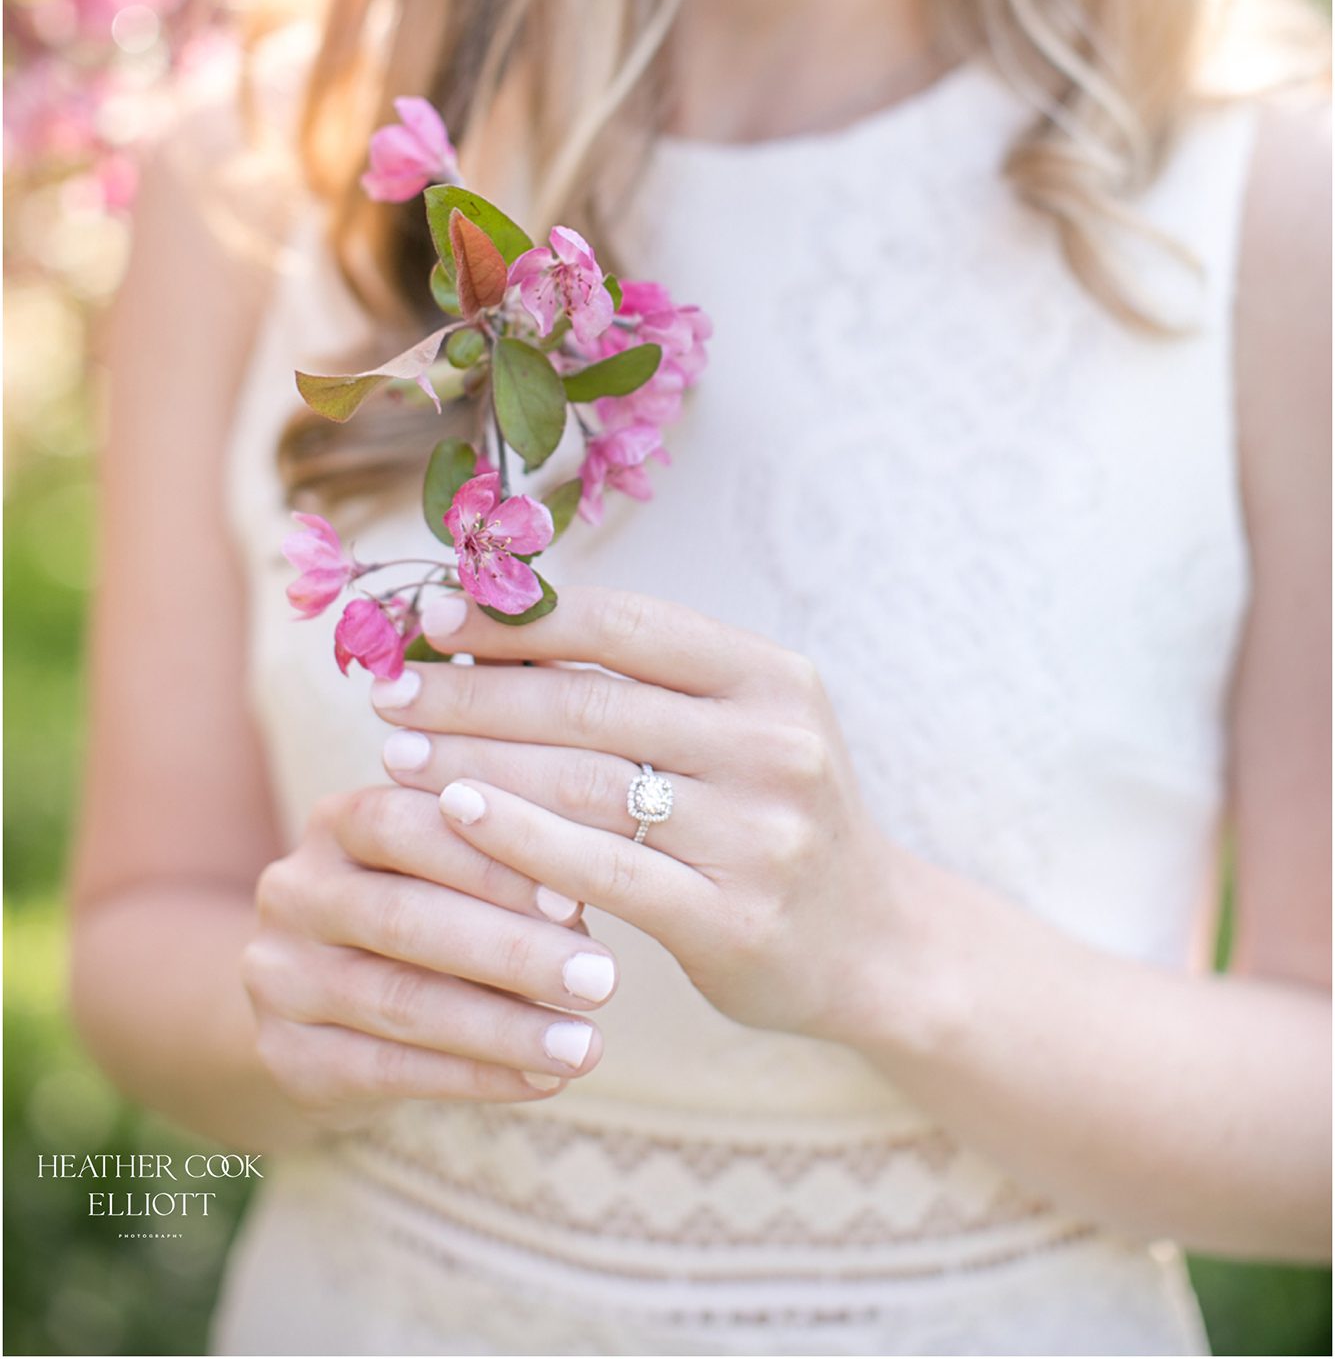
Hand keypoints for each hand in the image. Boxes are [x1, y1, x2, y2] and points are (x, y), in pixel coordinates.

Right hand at [240, 781, 617, 1132]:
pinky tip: (542, 1082)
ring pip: (399, 1001)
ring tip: (585, 1046)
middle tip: (602, 978)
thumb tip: (582, 891)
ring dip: (504, 1027)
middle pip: (404, 918)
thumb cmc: (417, 915)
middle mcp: (293, 891)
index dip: (489, 861)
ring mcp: (278, 977)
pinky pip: (388, 1071)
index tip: (576, 898)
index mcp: (335, 822)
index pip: (405, 823)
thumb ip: (498, 865)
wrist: (315, 1007)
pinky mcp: (286, 1057)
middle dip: (512, 950)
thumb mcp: (442, 872)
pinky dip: (475, 1077)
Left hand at [371, 585, 897, 1044]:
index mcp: (769, 677)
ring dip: (476, 761)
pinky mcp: (732, 917)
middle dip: (474, 692)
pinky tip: (455, 817)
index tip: (433, 620)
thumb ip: (644, 683)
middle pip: (590, 702)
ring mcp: (758, 833)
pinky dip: (518, 838)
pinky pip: (602, 870)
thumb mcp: (740, 727)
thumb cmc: (770, 817)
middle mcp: (772, 744)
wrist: (874, 944)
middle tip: (390, 691)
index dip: (519, 618)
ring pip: (584, 783)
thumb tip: (498, 623)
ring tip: (401, 752)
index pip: (624, 625)